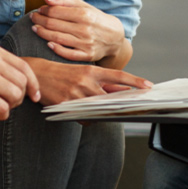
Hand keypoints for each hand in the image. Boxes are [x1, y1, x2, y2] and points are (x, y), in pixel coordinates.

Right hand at [0, 41, 39, 122]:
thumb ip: (5, 71)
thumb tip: (33, 85)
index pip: (24, 66)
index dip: (33, 84)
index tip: (35, 96)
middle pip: (22, 82)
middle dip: (18, 98)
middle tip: (5, 103)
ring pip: (16, 95)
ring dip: (9, 106)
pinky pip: (4, 108)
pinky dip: (0, 115)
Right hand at [27, 57, 151, 105]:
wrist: (39, 74)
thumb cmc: (64, 73)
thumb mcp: (85, 72)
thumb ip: (104, 82)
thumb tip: (124, 90)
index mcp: (92, 71)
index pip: (119, 76)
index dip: (135, 81)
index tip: (149, 85)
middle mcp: (86, 82)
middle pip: (110, 97)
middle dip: (119, 103)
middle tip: (128, 107)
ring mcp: (76, 94)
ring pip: (97, 110)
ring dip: (102, 112)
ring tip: (100, 109)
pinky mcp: (66, 105)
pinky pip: (83, 117)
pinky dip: (87, 118)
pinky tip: (84, 113)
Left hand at [32, 0, 126, 63]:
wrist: (114, 38)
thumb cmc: (96, 20)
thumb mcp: (85, 6)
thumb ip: (65, 1)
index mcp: (85, 14)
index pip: (56, 11)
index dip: (44, 10)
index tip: (39, 9)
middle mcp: (85, 29)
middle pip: (53, 24)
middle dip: (39, 20)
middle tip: (33, 18)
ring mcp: (86, 43)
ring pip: (56, 38)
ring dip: (42, 33)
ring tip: (35, 28)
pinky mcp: (86, 56)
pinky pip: (66, 54)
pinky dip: (55, 48)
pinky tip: (47, 43)